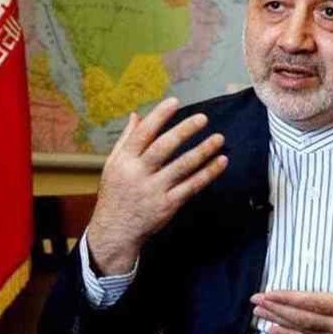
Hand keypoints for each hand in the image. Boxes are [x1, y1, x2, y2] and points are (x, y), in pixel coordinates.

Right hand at [87, 97, 227, 274]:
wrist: (115, 231)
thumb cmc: (115, 194)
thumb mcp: (113, 165)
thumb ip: (126, 140)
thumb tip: (136, 115)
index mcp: (124, 161)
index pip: (142, 134)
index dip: (159, 116)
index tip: (175, 102)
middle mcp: (138, 174)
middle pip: (163, 148)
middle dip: (184, 131)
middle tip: (202, 118)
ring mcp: (154, 191)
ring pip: (181, 167)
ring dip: (202, 151)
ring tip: (218, 139)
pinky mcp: (167, 206)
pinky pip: (191, 187)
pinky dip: (207, 174)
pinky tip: (220, 162)